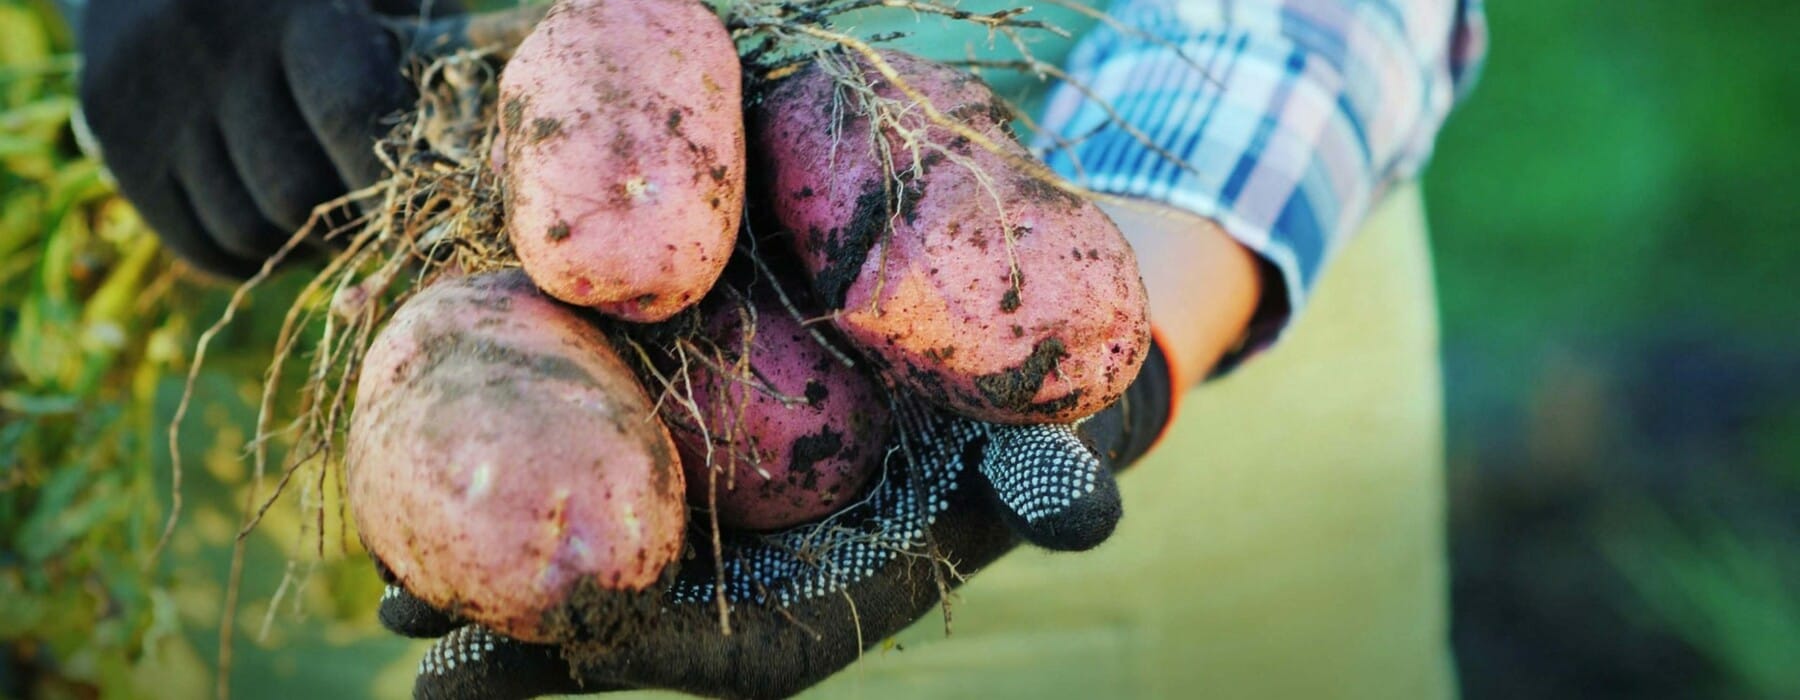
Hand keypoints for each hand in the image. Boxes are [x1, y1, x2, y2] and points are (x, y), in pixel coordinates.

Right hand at [77, 0, 459, 276]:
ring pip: (248, 231)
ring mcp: (154, 98)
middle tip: (377, 221)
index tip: (424, 203)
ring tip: (328, 219)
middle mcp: (212, 50)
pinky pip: (201, 245)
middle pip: (295, 192)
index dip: (394, 179)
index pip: (351, 114)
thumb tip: (485, 165)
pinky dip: (251, 256)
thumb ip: (423, 58)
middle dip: (348, 224)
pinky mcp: (114, 140)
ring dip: (301, 247)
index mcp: (292, 8)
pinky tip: (276, 224)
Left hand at [372, 342, 1176, 698]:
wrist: (1006, 400)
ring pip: (590, 580)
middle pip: (624, 631)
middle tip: (410, 632)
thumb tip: (1082, 514)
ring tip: (385, 588)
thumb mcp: (1056, 454)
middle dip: (518, 637)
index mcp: (826, 610)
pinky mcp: (688, 498)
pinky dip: (524, 508)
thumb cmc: (1029, 433)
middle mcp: (751, 593)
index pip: (722, 647)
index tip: (550, 635)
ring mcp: (711, 551)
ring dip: (491, 588)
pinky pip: (596, 514)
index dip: (637, 642)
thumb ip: (1061, 492)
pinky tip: (437, 485)